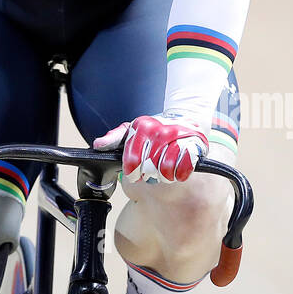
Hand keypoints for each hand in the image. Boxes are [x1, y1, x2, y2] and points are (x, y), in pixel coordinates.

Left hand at [92, 113, 208, 184]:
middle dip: (147, 175)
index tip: (133, 175)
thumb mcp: (132, 129)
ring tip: (163, 171)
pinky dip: (179, 174)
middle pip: (148, 169)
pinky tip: (176, 170)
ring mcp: (177, 139)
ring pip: (165, 171)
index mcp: (141, 127)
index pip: (132, 159)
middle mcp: (159, 131)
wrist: (186, 117)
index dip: (131, 172)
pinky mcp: (193, 147)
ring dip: (164, 176)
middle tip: (150, 171)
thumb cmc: (154, 129)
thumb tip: (98, 145)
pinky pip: (183, 171)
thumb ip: (114, 138)